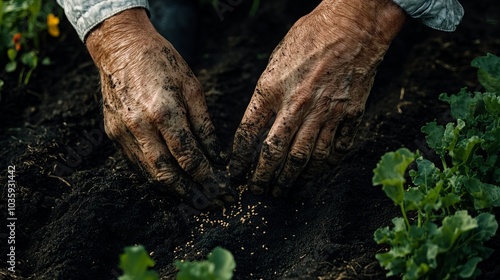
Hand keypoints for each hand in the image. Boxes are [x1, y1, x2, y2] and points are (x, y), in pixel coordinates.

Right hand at [86, 9, 229, 204]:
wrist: (120, 46)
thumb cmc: (161, 61)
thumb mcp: (192, 87)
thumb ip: (204, 125)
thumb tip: (216, 157)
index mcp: (163, 112)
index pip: (188, 157)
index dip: (207, 178)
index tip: (222, 189)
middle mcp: (139, 127)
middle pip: (167, 174)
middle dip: (191, 193)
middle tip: (212, 204)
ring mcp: (122, 132)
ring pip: (149, 174)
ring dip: (173, 190)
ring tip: (195, 198)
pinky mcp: (112, 134)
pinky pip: (137, 164)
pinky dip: (156, 176)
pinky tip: (172, 181)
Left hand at [229, 0, 405, 195]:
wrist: (353, 25)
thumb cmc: (310, 37)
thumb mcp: (275, 61)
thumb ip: (266, 95)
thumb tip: (258, 125)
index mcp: (272, 88)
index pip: (248, 133)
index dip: (239, 159)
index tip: (236, 173)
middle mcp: (297, 105)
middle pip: (276, 153)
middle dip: (264, 178)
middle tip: (258, 192)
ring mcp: (326, 112)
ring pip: (306, 158)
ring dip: (293, 179)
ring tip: (284, 192)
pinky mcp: (350, 114)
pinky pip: (337, 149)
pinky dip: (327, 166)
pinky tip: (318, 175)